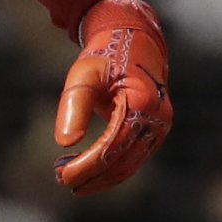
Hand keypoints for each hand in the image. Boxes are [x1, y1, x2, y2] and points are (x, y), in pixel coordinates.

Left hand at [53, 0, 172, 195]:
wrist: (133, 40)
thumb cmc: (105, 55)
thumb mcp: (84, 74)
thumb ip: (74, 106)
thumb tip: (65, 143)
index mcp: (142, 102)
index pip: (112, 147)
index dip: (87, 166)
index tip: (63, 176)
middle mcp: (157, 119)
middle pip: (123, 161)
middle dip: (92, 176)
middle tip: (62, 181)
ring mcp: (159, 126)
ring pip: (130, 164)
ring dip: (101, 177)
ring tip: (70, 180)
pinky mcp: (155, 131)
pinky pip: (133, 157)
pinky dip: (111, 168)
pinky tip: (88, 172)